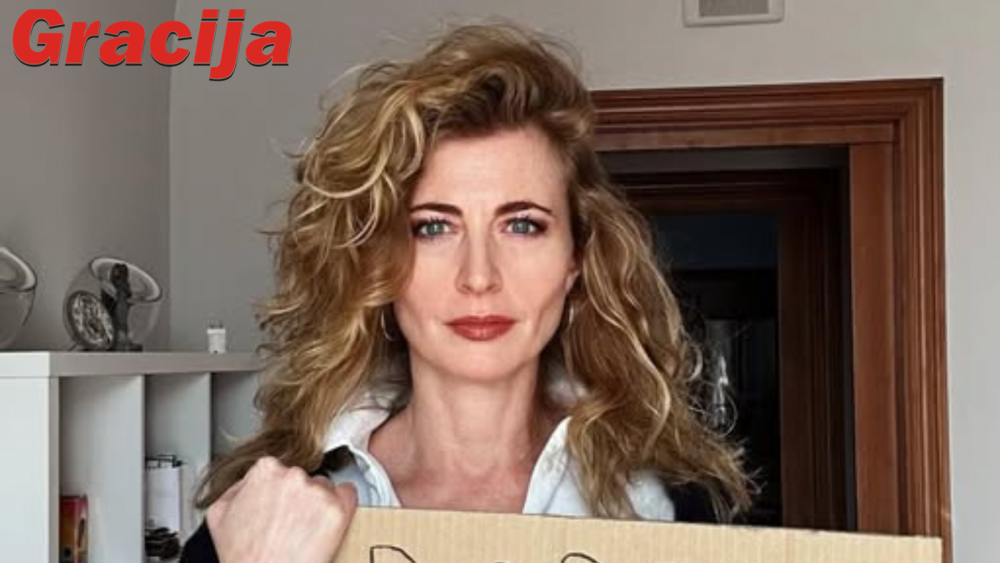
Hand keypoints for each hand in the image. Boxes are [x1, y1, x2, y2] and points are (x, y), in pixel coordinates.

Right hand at [207, 456, 358, 562]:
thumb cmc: (243, 557)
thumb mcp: (219, 514)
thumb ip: (237, 488)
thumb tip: (249, 483)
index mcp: (264, 471)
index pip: (281, 470)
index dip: (280, 490)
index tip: (281, 503)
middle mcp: (293, 476)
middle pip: (305, 478)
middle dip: (300, 497)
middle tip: (291, 522)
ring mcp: (317, 492)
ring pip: (326, 488)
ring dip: (319, 504)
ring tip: (306, 530)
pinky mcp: (337, 511)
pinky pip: (349, 495)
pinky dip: (344, 505)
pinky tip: (331, 521)